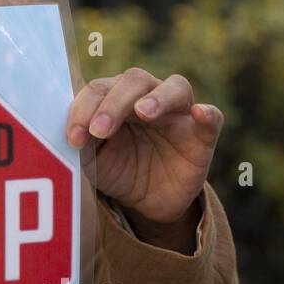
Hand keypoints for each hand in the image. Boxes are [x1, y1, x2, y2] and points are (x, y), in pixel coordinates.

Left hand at [66, 68, 223, 240]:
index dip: (83, 109)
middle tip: (99, 131)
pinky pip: (212, 119)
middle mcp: (147, 97)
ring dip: (157, 98)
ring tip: (142, 112)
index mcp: (115, 98)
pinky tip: (200, 113)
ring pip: (175, 87)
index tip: (73, 138)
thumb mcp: (93, 162)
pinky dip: (208, 114)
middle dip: (113, 104)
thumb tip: (70, 136)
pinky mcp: (202, 137)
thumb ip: (82, 145)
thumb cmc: (117, 170)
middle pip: (134, 81)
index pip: (99, 89)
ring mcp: (178, 114)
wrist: (147, 203)